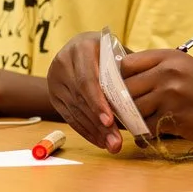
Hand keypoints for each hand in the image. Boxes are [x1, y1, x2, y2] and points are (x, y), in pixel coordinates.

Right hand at [47, 31, 123, 151]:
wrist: (83, 46)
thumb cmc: (108, 51)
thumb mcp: (118, 52)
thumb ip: (126, 70)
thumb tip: (139, 98)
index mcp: (81, 48)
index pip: (87, 80)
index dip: (97, 102)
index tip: (110, 121)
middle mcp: (64, 62)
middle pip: (81, 99)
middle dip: (100, 124)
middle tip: (116, 143)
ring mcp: (55, 80)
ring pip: (75, 111)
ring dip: (94, 132)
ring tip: (112, 145)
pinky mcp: (54, 95)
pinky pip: (69, 117)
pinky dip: (86, 131)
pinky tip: (100, 141)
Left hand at [122, 49, 192, 150]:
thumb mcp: (186, 72)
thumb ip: (157, 72)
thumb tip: (120, 84)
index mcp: (168, 56)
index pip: (124, 63)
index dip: (115, 81)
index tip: (115, 95)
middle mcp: (168, 70)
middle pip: (123, 87)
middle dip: (117, 104)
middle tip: (118, 118)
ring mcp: (172, 92)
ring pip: (131, 109)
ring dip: (128, 122)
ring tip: (133, 129)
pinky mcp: (176, 116)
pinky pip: (145, 128)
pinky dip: (143, 136)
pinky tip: (148, 138)